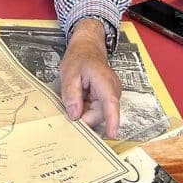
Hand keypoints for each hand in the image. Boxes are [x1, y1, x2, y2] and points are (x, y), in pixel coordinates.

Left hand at [58, 18, 120, 137]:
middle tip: (70, 107)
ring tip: (76, 96)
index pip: (110, 103)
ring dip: (85, 111)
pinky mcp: (108, 98)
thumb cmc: (79, 58)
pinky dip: (87, 108)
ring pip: (99, 113)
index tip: (112, 134)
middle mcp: (112, 89)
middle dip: (85, 116)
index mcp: (104, 81)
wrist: (88, 48)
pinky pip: (97, 110)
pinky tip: (81, 97)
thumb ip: (71, 94)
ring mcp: (112, 94)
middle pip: (101, 113)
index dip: (112, 120)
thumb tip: (74, 115)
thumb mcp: (69, 74)